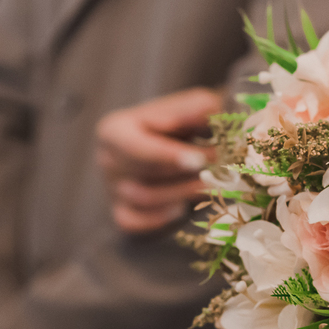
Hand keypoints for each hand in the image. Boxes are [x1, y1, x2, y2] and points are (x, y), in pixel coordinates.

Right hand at [96, 88, 221, 233]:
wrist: (184, 141)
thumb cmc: (188, 121)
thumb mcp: (194, 105)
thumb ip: (197, 109)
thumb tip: (208, 113)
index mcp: (115, 129)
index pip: (134, 146)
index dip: (166, 155)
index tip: (199, 161)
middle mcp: (107, 160)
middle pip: (142, 174)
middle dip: (184, 172)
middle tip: (221, 168)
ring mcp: (113, 189)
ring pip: (145, 199)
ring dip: (184, 191)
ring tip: (213, 182)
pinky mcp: (123, 213)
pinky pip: (135, 223)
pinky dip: (159, 218)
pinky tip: (182, 206)